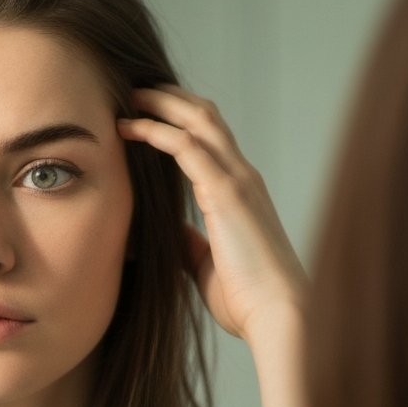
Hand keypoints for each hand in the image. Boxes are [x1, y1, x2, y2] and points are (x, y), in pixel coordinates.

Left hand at [117, 85, 305, 343]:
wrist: (279, 315)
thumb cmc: (249, 300)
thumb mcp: (207, 266)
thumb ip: (190, 245)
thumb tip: (169, 233)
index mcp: (241, 193)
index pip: (211, 140)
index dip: (180, 121)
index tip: (146, 114)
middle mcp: (242, 177)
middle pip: (205, 117)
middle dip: (170, 98)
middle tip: (133, 91)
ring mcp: (238, 180)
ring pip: (199, 120)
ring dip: (161, 103)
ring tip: (128, 96)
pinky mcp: (227, 192)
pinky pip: (186, 146)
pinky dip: (157, 131)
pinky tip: (131, 127)